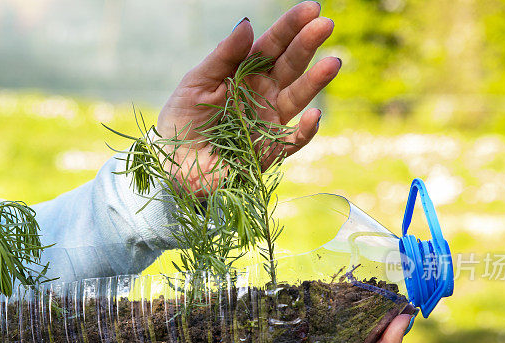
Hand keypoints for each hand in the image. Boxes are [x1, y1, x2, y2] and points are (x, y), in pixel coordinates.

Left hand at [157, 1, 339, 192]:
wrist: (173, 164)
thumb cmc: (182, 120)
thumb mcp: (196, 83)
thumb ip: (223, 57)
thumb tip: (247, 24)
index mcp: (245, 72)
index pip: (272, 45)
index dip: (291, 27)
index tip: (311, 9)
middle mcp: (263, 93)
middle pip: (289, 66)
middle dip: (307, 45)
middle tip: (325, 24)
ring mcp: (269, 121)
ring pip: (297, 98)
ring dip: (315, 82)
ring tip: (331, 63)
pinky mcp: (270, 151)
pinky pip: (292, 141)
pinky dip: (305, 131)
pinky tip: (314, 115)